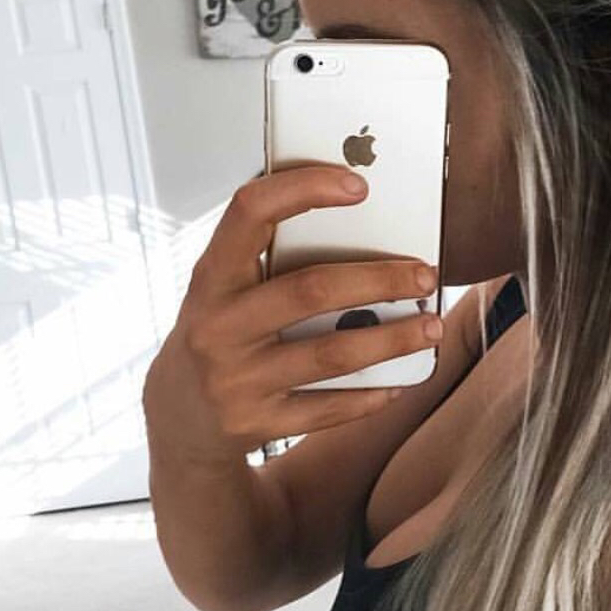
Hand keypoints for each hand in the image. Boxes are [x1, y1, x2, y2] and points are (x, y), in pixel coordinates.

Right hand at [141, 164, 444, 463]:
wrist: (180, 421)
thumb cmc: (219, 335)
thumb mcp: (223, 291)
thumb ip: (268, 258)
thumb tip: (356, 220)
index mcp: (210, 278)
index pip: (250, 213)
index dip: (303, 190)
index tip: (358, 185)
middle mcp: (218, 327)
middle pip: (311, 290)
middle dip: (379, 280)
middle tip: (425, 274)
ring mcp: (236, 380)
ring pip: (332, 354)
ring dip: (393, 339)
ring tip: (431, 326)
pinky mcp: (257, 424)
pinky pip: (329, 408)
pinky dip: (371, 395)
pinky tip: (398, 382)